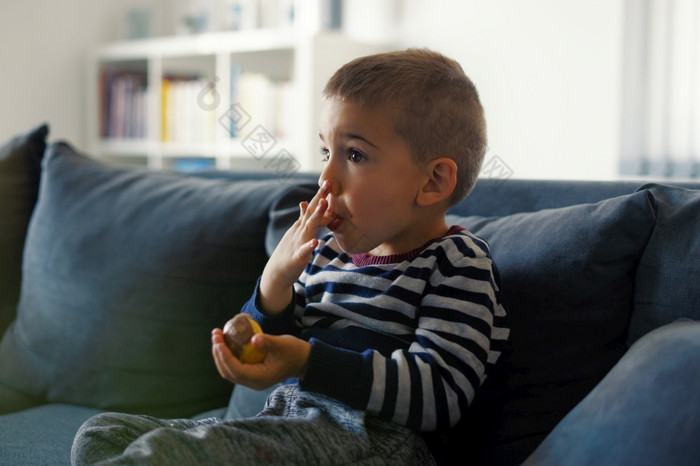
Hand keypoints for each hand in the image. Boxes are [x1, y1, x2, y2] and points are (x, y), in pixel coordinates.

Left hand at [211, 328, 310, 389]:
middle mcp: (253, 382)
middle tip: (215, 334)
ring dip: (220, 354)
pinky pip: (233, 367)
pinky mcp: (251, 374)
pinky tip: (225, 342)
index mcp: (260, 378)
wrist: (301, 360)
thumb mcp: (283, 344)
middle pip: (228, 372)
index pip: (236, 370)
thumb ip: (268, 342)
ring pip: (228, 370)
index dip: (225, 356)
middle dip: (218, 353)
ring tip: (217, 336)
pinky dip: (227, 355)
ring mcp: (251, 380)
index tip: (219, 341)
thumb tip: (254, 339)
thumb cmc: (293, 351)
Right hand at [258, 181, 331, 312]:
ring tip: (324, 204)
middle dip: (319, 198)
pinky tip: (315, 242)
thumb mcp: (296, 232)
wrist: (276, 273)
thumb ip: (302, 218)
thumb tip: (304, 202)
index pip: (311, 208)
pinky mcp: (297, 258)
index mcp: (301, 226)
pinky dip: (309, 246)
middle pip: (311, 213)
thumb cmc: (289, 252)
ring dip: (316, 215)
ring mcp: (297, 243)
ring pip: (308, 228)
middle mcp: (299, 232)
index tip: (329, 181)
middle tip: (328, 184)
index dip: (320, 195)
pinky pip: (303, 251)